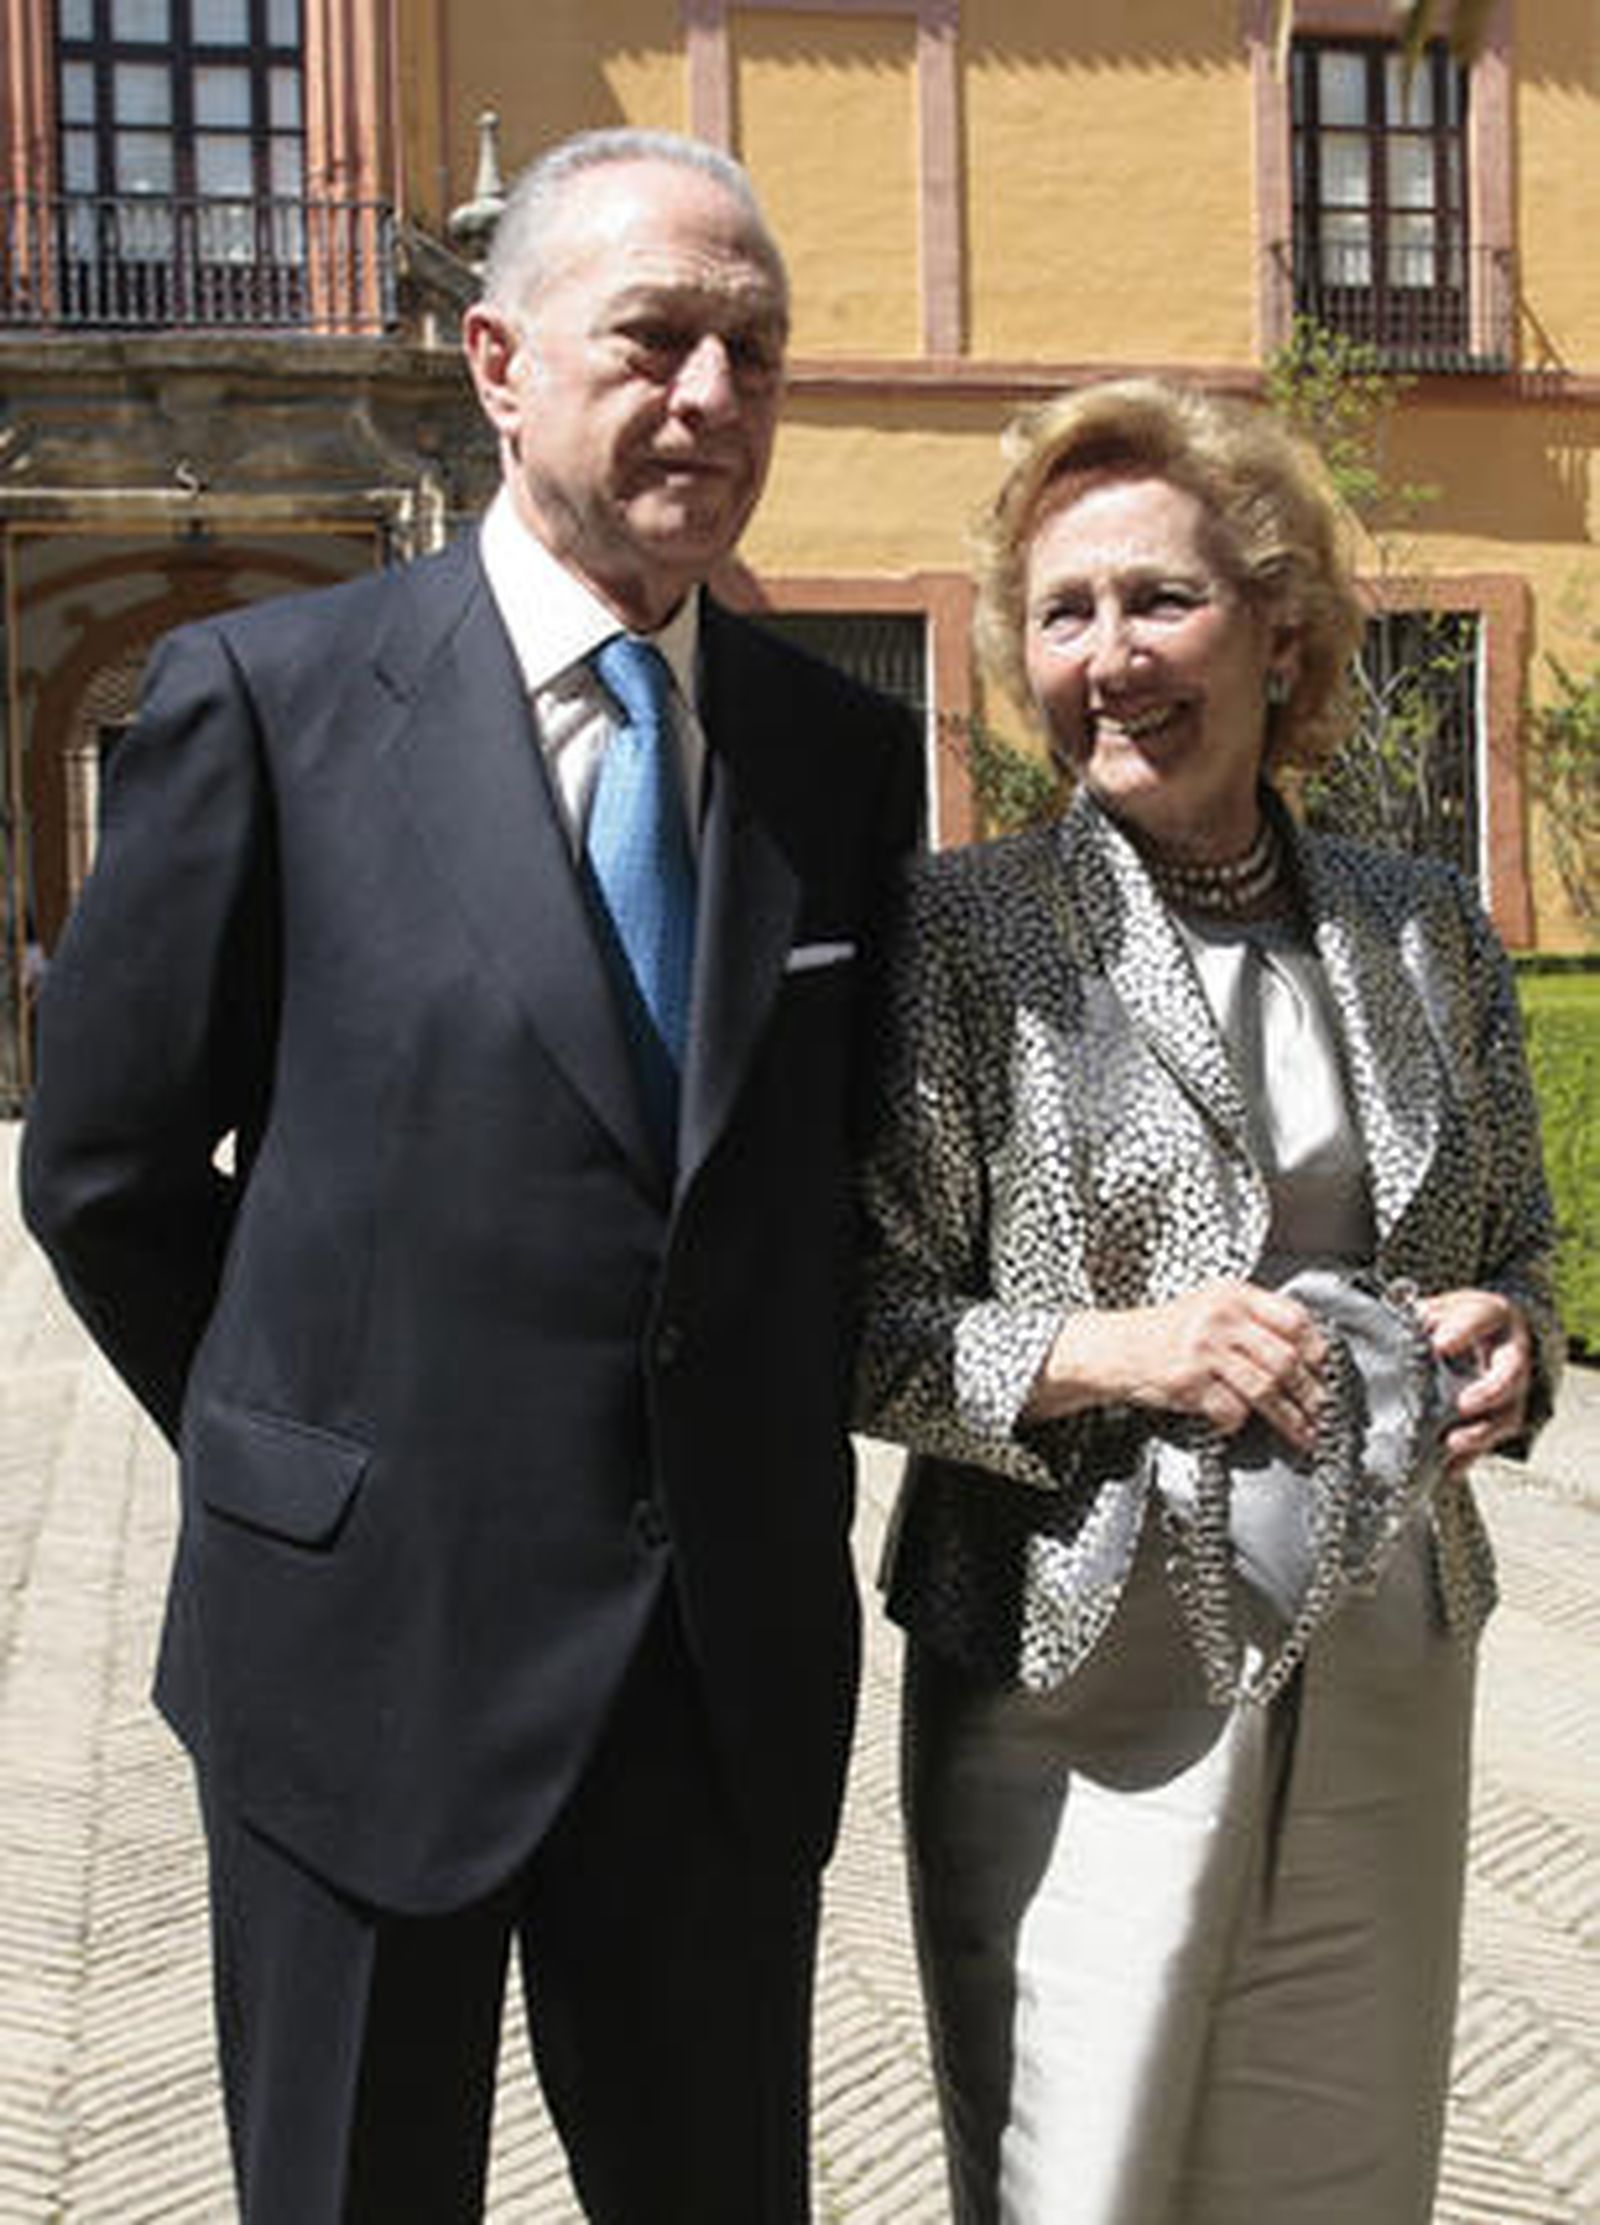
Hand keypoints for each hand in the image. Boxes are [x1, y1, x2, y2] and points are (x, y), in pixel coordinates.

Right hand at [1029, 1281, 1326, 1452]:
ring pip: (1265, 1388)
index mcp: (1232, 1295)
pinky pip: (1231, 1409)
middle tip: (1322, 1411)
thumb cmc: (1162, 1331)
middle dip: (1311, 1393)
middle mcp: (1220, 1319)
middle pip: (1285, 1358)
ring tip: (1303, 1433)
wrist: (1112, 1347)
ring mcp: (1204, 1350)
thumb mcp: (1208, 1307)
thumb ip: (1250, 1319)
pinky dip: (1238, 1422)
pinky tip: (1236, 1424)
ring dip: (1290, 1418)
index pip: (1293, 1319)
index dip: (1316, 1349)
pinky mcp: (1189, 1382)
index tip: (1324, 1372)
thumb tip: (1303, 1349)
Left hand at [1414, 1288, 1532, 1475]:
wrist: (1483, 1331)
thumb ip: (1418, 1318)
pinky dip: (1471, 1456)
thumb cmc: (1453, 1320)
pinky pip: (1493, 1441)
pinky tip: (1450, 1467)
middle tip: (1463, 1404)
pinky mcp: (1502, 1416)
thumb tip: (1388, 1329)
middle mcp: (1509, 1352)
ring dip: (1481, 1433)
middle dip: (1489, 1391)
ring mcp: (1512, 1388)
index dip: (1462, 1333)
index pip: (1481, 1319)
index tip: (1439, 1346)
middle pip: (1511, 1372)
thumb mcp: (1437, 1308)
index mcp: (1492, 1315)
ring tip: (1452, 1443)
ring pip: (1508, 1414)